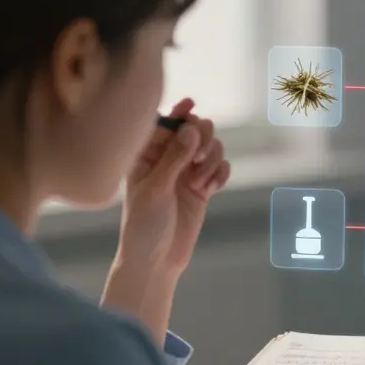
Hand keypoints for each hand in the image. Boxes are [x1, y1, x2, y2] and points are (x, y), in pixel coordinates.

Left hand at [117, 98, 231, 276]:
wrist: (156, 260)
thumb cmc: (143, 225)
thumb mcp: (156, 189)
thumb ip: (175, 158)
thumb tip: (192, 128)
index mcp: (146, 156)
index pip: (164, 124)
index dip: (178, 112)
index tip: (190, 104)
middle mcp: (167, 160)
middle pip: (195, 131)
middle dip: (202, 138)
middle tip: (200, 157)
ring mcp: (186, 173)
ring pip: (211, 148)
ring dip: (212, 160)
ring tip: (200, 182)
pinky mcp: (202, 188)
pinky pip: (220, 168)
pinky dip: (220, 174)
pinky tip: (211, 189)